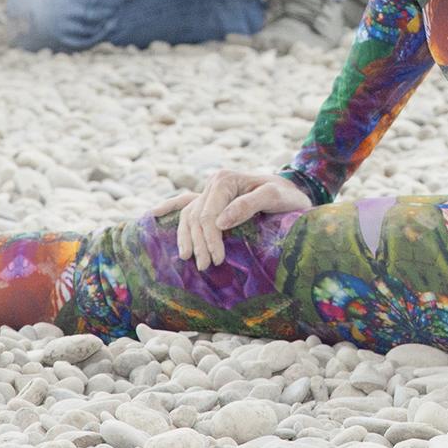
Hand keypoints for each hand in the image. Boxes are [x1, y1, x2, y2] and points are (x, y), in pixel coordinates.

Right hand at [155, 171, 313, 269]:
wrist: (293, 190)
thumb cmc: (287, 194)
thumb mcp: (275, 197)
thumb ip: (248, 205)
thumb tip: (220, 222)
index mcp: (225, 180)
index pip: (208, 214)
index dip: (210, 238)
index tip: (217, 259)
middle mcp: (214, 183)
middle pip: (196, 217)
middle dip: (199, 243)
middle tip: (205, 267)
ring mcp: (210, 191)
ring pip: (188, 215)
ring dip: (186, 238)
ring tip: (188, 258)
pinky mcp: (212, 199)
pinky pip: (185, 203)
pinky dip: (169, 207)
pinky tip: (153, 214)